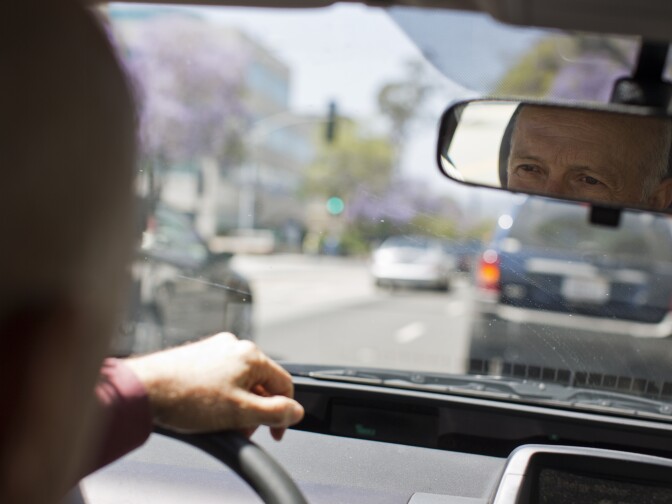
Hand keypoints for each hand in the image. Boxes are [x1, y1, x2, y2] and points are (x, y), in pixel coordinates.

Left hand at [124, 333, 303, 439]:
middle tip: (242, 430)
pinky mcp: (198, 356)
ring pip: (240, 381)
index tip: (274, 433)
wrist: (143, 389)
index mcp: (251, 355)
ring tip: (221, 423)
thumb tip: (296, 411)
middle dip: (256, 410)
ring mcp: (214, 349)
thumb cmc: (187, 397)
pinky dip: (221, 396)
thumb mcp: (240, 412)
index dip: (284, 412)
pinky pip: (221, 377)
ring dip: (239, 405)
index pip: (284, 384)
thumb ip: (275, 412)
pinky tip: (206, 411)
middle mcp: (234, 345)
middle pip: (261, 382)